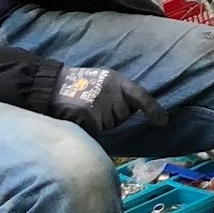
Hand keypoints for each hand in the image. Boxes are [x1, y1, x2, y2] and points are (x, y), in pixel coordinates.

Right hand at [47, 66, 167, 135]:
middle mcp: (111, 90)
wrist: (50, 85)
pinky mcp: (86, 115)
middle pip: (123, 117)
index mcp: (117, 80)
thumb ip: (120, 93)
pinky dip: (89, 130)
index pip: (140, 95)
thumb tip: (136, 112)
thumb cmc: (78, 84)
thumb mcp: (103, 80)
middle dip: (113, 118)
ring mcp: (99, 103)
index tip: (163, 122)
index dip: (153, 109)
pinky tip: (79, 120)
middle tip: (93, 108)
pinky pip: (96, 132)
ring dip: (100, 125)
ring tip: (84, 112)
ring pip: (109, 127)